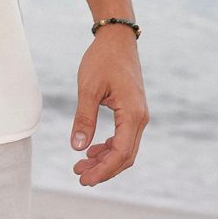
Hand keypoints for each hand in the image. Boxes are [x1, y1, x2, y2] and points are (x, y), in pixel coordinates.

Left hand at [70, 26, 148, 186]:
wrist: (117, 39)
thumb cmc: (102, 59)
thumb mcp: (88, 88)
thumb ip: (84, 118)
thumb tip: (77, 147)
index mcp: (133, 114)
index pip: (120, 153)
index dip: (103, 170)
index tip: (83, 178)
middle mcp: (140, 118)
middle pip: (125, 156)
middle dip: (103, 169)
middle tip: (80, 176)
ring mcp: (138, 115)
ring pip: (124, 148)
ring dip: (105, 160)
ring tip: (81, 165)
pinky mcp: (132, 111)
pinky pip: (123, 137)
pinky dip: (108, 147)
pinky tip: (91, 150)